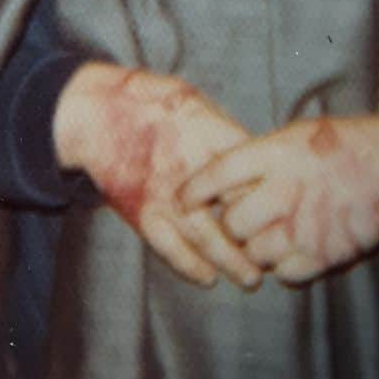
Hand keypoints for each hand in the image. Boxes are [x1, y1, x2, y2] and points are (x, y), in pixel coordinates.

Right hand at [53, 63, 260, 289]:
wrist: (96, 112)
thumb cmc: (148, 100)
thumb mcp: (192, 99)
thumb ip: (221, 127)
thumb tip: (251, 152)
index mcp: (207, 132)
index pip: (248, 166)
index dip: (267, 187)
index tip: (283, 203)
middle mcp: (189, 165)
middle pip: (233, 206)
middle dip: (257, 231)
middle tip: (277, 253)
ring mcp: (165, 192)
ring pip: (204, 235)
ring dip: (229, 260)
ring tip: (251, 278)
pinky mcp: (141, 211)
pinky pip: (168, 245)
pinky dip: (188, 265)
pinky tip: (207, 278)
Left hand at [180, 116, 378, 284]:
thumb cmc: (342, 147)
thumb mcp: (296, 136)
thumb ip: (260, 158)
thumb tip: (222, 181)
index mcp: (277, 154)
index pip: (219, 174)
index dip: (195, 189)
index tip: (181, 198)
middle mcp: (285, 191)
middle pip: (231, 223)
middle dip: (230, 224)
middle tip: (239, 219)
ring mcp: (303, 227)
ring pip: (254, 253)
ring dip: (255, 247)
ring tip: (271, 232)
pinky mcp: (322, 256)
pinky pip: (284, 273)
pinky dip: (284, 265)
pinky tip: (295, 245)